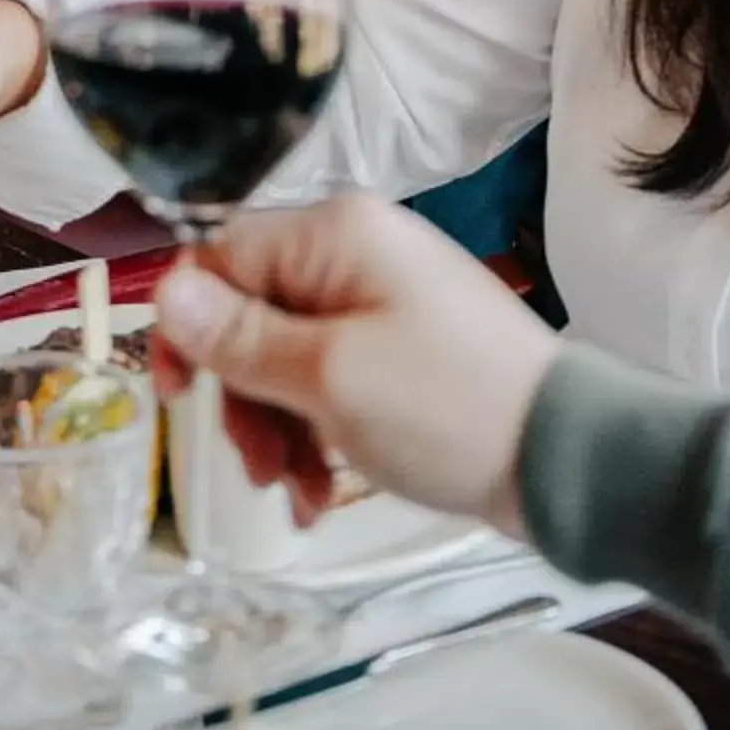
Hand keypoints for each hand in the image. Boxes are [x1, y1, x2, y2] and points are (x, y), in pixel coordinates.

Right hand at [151, 195, 558, 532]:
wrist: (563, 456)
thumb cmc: (447, 406)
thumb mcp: (329, 378)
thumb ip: (241, 339)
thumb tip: (166, 291)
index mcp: (337, 235)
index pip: (223, 256)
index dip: (187, 324)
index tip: (174, 395)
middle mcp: (357, 254)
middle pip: (252, 314)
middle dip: (244, 397)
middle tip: (259, 465)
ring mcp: (383, 303)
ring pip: (286, 358)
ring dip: (278, 429)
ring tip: (299, 492)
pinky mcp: (402, 352)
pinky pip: (330, 382)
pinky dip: (316, 435)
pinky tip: (322, 494)